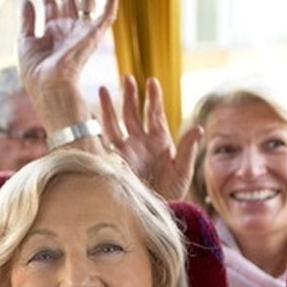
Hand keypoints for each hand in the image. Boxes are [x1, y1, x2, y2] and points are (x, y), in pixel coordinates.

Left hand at [18, 0, 116, 127]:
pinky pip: (107, 14)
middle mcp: (68, 29)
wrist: (47, 84)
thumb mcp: (24, 41)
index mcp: (52, 31)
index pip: (51, 3)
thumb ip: (27, 20)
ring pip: (88, 0)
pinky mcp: (94, 34)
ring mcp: (82, 31)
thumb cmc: (35, 71)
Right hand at [98, 75, 201, 200]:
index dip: (153, 97)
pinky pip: (102, 141)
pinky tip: (88, 115)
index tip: (151, 81)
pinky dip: (95, 128)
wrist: (153, 209)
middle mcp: (140, 142)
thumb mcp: (183, 170)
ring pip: (115, 123)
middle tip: (128, 77)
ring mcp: (125, 150)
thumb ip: (188, 148)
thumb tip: (198, 127)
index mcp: (159, 141)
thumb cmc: (172, 192)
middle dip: (131, 95)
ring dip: (110, 106)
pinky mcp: (113, 160)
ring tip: (102, 89)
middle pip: (133, 113)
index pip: (155, 114)